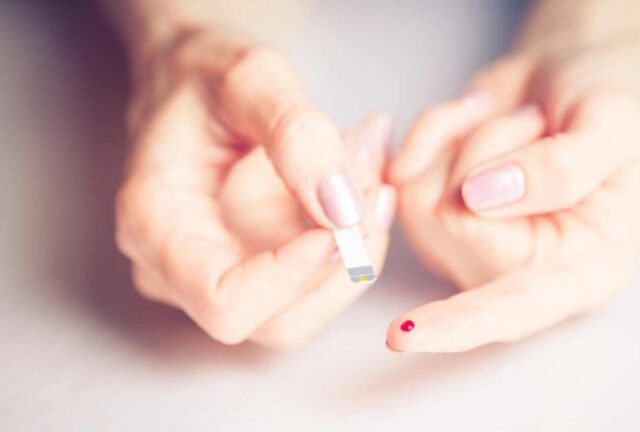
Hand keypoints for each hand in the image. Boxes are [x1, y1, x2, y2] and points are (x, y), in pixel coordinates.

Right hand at [116, 31, 395, 347]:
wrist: (197, 82)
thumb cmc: (206, 74)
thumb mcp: (251, 77)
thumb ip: (296, 135)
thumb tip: (343, 208)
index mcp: (155, 224)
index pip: (222, 301)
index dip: (291, 278)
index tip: (343, 222)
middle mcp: (181, 267)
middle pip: (278, 321)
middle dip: (343, 263)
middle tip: (374, 182)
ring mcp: (221, 273)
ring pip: (310, 306)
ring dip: (360, 247)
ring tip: (370, 166)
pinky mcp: (258, 269)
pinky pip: (320, 280)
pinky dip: (356, 237)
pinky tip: (364, 178)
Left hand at [386, 41, 639, 352]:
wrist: (567, 76)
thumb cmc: (602, 103)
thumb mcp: (616, 125)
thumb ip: (565, 167)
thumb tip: (479, 198)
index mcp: (577, 271)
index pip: (512, 311)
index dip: (459, 323)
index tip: (401, 336)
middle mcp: (510, 271)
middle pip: (452, 222)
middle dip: (490, 148)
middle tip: (536, 122)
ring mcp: (461, 244)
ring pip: (420, 195)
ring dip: (466, 136)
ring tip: (517, 124)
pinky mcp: (427, 210)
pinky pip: (400, 168)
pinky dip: (436, 127)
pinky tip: (475, 118)